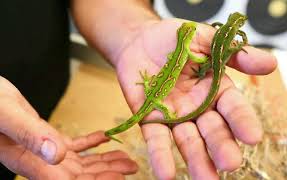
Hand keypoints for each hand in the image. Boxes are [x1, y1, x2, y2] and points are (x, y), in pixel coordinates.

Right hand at [0, 77, 137, 178]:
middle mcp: (38, 160)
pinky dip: (90, 142)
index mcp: (29, 161)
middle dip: (106, 173)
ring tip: (125, 158)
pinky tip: (105, 137)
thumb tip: (56, 155)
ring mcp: (43, 150)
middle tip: (132, 167)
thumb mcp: (7, 115)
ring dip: (103, 160)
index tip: (118, 178)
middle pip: (79, 174)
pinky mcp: (45, 136)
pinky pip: (72, 144)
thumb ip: (30, 134)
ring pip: (79, 161)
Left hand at [114, 19, 276, 179]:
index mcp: (216, 90)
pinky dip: (161, 155)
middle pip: (212, 130)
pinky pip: (157, 139)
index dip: (242, 121)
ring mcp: (175, 116)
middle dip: (221, 146)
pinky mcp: (151, 120)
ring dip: (196, 160)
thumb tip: (271, 63)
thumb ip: (235, 54)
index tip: (253, 137)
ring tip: (205, 179)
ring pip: (188, 141)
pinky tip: (167, 174)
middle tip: (230, 164)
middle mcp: (198, 108)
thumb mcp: (207, 40)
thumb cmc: (175, 39)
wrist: (140, 40)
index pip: (233, 108)